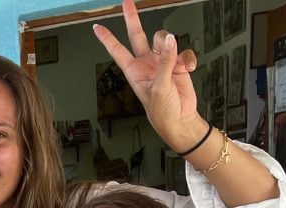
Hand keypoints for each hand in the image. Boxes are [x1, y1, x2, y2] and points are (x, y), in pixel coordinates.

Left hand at [93, 0, 202, 150]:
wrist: (180, 119)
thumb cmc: (162, 111)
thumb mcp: (159, 88)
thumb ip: (165, 62)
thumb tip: (171, 40)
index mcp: (134, 71)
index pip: (117, 50)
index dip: (107, 39)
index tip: (96, 27)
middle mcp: (146, 63)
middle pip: (137, 35)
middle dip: (132, 18)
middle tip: (127, 2)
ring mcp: (162, 62)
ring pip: (165, 39)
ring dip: (172, 48)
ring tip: (178, 65)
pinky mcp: (178, 64)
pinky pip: (183, 51)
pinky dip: (187, 58)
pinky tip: (189, 69)